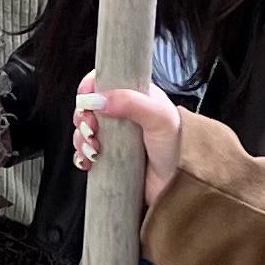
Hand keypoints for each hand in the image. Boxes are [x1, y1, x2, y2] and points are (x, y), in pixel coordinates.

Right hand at [72, 80, 190, 201]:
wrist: (182, 183)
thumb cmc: (180, 146)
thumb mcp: (160, 117)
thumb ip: (132, 102)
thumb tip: (98, 99)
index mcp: (135, 97)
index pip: (104, 81)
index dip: (89, 88)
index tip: (85, 100)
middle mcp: (122, 115)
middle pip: (88, 108)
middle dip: (83, 119)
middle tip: (92, 130)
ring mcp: (115, 138)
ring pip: (84, 132)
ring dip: (81, 139)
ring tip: (94, 149)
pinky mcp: (110, 159)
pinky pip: (85, 155)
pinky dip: (82, 157)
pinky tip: (89, 161)